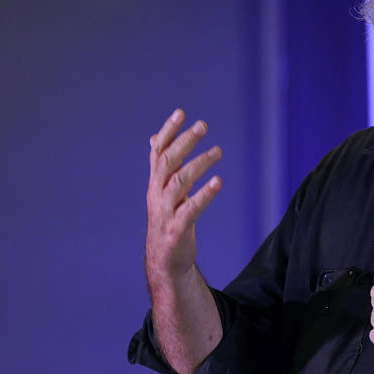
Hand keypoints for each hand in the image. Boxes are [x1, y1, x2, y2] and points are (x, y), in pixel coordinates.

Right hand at [144, 109, 222, 285]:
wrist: (165, 261)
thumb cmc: (168, 221)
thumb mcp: (162, 191)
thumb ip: (162, 165)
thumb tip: (154, 137)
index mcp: (156, 184)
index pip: (158, 152)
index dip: (168, 131)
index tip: (181, 112)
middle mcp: (157, 194)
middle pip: (166, 163)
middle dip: (184, 142)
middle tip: (202, 125)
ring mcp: (165, 212)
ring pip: (178, 183)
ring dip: (198, 164)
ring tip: (218, 151)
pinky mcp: (177, 229)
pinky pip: (190, 209)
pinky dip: (204, 195)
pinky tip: (218, 182)